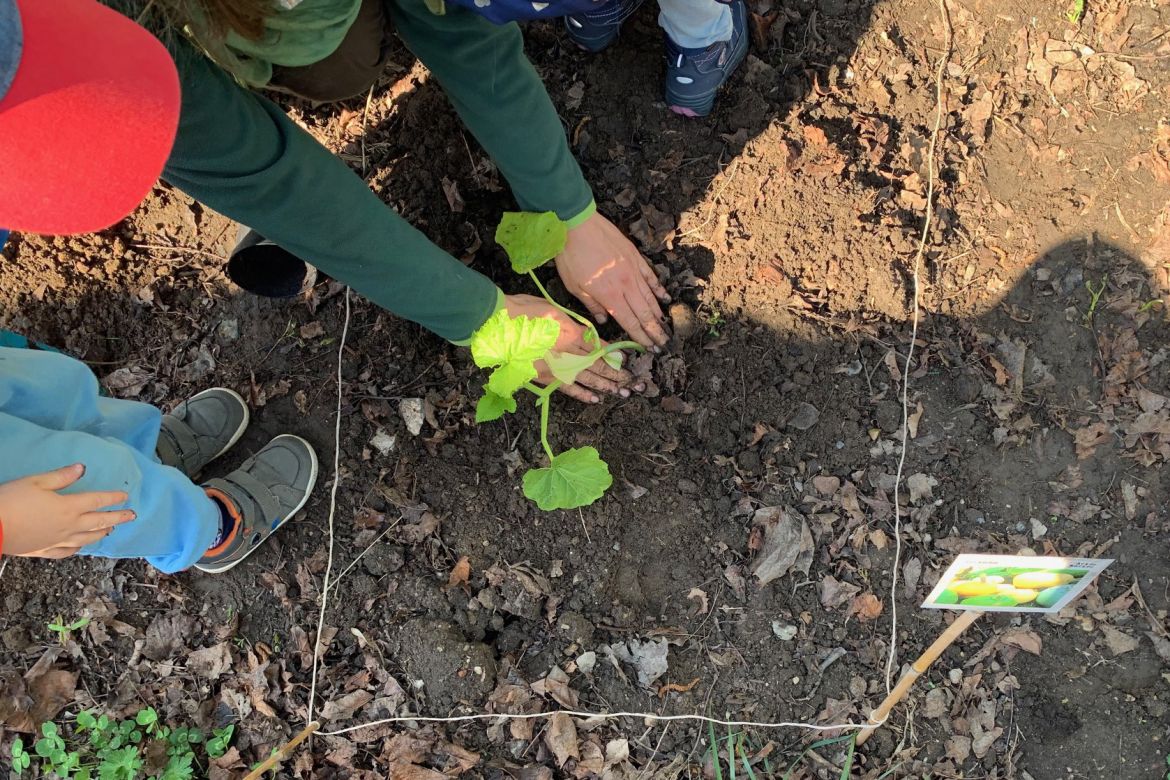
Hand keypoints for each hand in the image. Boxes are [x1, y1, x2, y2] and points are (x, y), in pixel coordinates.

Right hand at [0, 464, 134, 558]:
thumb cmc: (11, 501)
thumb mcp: (36, 482)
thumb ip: (61, 476)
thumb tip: (82, 468)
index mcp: (69, 506)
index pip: (97, 501)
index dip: (113, 498)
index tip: (125, 497)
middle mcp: (69, 526)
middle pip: (99, 521)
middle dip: (117, 518)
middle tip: (132, 516)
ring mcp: (57, 540)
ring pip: (86, 538)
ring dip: (101, 533)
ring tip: (110, 531)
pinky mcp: (44, 551)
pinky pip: (66, 552)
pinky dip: (77, 549)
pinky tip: (79, 548)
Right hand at [504, 294, 643, 403]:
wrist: (498, 323)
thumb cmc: (524, 310)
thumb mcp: (553, 310)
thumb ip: (572, 324)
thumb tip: (588, 335)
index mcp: (571, 333)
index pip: (599, 347)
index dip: (614, 355)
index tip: (627, 360)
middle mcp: (568, 352)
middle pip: (598, 365)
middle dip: (617, 374)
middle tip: (635, 383)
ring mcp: (557, 366)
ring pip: (588, 378)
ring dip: (606, 386)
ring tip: (623, 392)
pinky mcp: (545, 376)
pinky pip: (567, 387)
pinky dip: (582, 394)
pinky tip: (596, 398)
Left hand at [555, 212, 670, 350]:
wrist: (577, 224)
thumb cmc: (571, 256)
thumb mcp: (574, 286)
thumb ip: (592, 305)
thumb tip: (604, 321)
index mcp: (610, 295)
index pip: (630, 322)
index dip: (641, 337)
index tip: (651, 348)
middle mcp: (626, 285)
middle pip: (645, 313)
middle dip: (655, 331)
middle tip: (665, 344)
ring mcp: (633, 270)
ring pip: (650, 297)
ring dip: (659, 314)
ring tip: (666, 327)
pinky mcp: (635, 257)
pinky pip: (651, 277)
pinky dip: (658, 289)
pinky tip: (665, 298)